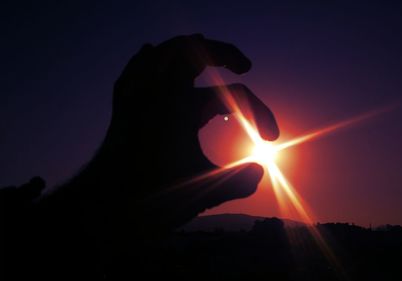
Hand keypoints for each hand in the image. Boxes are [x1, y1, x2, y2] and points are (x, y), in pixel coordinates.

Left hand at [61, 34, 278, 234]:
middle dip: (223, 52)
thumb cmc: (150, 200)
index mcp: (181, 106)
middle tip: (243, 65)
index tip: (271, 139)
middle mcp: (157, 93)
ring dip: (187, 50)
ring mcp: (137, 98)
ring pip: (162, 54)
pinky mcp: (123, 111)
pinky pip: (133, 72)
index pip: (235, 96)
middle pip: (193, 50)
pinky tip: (148, 55)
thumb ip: (238, 180)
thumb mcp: (203, 190)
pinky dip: (146, 61)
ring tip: (203, 48)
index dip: (261, 113)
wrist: (98, 211)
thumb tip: (260, 171)